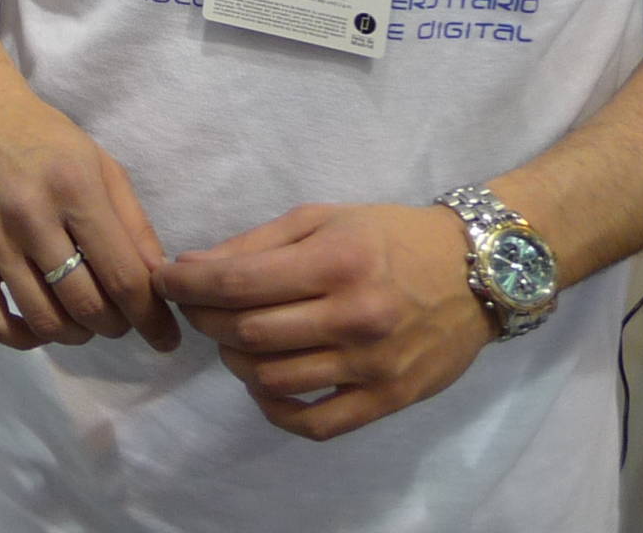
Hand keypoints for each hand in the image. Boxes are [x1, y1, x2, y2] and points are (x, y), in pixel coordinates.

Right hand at [0, 63, 180, 352]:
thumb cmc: (42, 135)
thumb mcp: (100, 164)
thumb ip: (132, 224)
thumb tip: (157, 284)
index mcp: (74, 188)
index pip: (123, 276)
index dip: (152, 318)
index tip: (166, 338)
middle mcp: (29, 216)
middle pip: (86, 305)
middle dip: (117, 326)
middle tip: (122, 319)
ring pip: (45, 320)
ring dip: (77, 334)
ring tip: (84, 320)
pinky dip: (24, 339)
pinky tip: (41, 325)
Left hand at [157, 202, 496, 439]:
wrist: (478, 271)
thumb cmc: (390, 236)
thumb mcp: (322, 218)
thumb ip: (256, 244)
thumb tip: (194, 267)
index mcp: (335, 263)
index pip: (238, 283)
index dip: (187, 285)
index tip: (164, 279)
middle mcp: (354, 317)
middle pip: (248, 334)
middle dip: (204, 321)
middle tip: (195, 308)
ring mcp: (373, 366)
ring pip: (273, 380)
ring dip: (234, 362)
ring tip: (232, 340)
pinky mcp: (389, 400)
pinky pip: (316, 423)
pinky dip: (276, 410)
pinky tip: (264, 385)